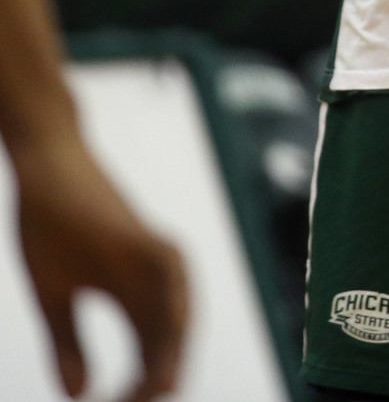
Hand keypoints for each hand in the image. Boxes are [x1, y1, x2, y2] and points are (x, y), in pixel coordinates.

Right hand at [15, 136, 186, 400]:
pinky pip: (170, 282)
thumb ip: (68, 345)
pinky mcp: (149, 241)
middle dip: (157, 382)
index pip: (151, 357)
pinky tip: (168, 339)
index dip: (139, 389)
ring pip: (176, 320)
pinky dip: (170, 313)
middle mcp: (157, 283)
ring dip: (168, 358)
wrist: (47, 173)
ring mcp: (157, 262)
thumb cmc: (51, 232)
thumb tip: (76, 395)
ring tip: (157, 391)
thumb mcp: (54, 300)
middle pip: (171, 345)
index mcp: (136, 300)